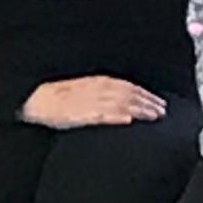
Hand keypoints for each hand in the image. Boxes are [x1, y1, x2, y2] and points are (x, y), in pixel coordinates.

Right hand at [21, 76, 165, 127]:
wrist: (39, 100)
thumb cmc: (61, 97)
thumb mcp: (85, 89)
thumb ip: (104, 94)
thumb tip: (123, 104)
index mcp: (99, 82)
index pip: (129, 87)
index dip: (146, 94)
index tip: (159, 102)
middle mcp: (99, 89)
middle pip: (130, 95)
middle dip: (149, 102)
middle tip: (163, 111)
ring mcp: (92, 102)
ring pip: (122, 104)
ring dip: (140, 110)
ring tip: (155, 116)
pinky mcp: (83, 115)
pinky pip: (103, 115)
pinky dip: (117, 116)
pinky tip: (129, 120)